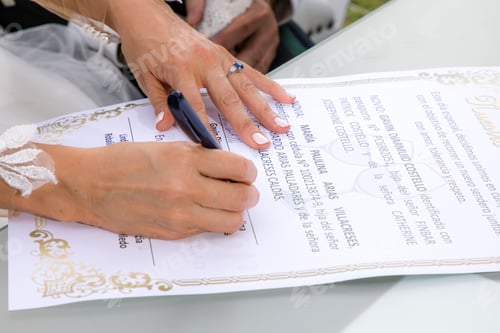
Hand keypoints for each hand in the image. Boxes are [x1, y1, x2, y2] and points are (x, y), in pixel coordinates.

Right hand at [15, 142, 258, 239]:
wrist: (90, 186)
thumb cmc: (124, 161)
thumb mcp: (166, 147)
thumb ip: (199, 157)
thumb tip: (228, 168)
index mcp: (186, 159)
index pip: (239, 169)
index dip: (248, 171)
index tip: (246, 173)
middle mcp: (187, 188)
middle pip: (242, 198)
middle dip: (248, 194)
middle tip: (243, 190)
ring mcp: (181, 215)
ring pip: (232, 221)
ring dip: (234, 212)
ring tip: (224, 204)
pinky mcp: (174, 232)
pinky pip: (208, 230)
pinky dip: (211, 221)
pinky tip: (200, 211)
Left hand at [107, 0, 294, 149]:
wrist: (149, 15)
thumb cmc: (146, 45)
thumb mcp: (144, 76)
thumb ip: (159, 102)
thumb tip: (166, 126)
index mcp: (181, 70)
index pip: (196, 106)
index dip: (207, 129)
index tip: (216, 149)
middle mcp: (205, 63)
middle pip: (229, 99)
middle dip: (247, 124)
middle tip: (262, 143)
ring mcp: (220, 58)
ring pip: (246, 87)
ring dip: (265, 109)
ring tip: (281, 126)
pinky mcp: (227, 55)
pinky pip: (252, 72)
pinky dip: (269, 86)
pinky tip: (284, 97)